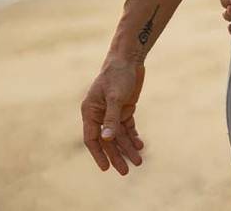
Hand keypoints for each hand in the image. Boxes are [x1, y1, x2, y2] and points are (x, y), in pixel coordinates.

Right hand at [81, 58, 145, 174]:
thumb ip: (112, 118)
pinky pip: (127, 128)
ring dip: (128, 148)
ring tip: (138, 161)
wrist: (129, 59)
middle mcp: (99, 114)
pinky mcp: (124, 109)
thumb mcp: (115, 97)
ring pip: (119, 136)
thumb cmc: (118, 75)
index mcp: (90, 111)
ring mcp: (112, 112)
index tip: (106, 168)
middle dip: (117, 156)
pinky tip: (140, 145)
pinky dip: (133, 137)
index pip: (92, 138)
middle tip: (126, 171)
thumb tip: (107, 139)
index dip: (98, 154)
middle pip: (107, 141)